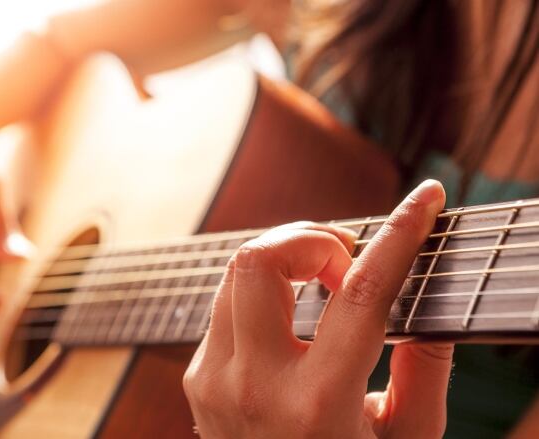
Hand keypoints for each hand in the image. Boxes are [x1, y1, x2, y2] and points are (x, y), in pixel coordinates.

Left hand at [183, 180, 452, 437]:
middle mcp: (253, 388)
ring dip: (284, 261)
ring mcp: (213, 382)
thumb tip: (425, 292)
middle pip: (258, 260)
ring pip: (234, 274)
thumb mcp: (408, 438)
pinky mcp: (198, 378)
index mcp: (318, 406)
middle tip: (347, 263)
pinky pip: (226, 305)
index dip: (399, 235)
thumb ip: (425, 366)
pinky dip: (263, 292)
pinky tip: (292, 317)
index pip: (363, 294)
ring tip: (323, 287)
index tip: (425, 199)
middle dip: (309, 238)